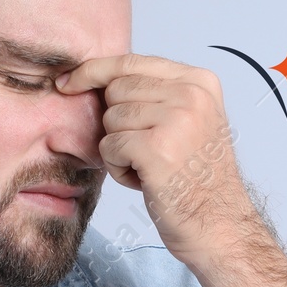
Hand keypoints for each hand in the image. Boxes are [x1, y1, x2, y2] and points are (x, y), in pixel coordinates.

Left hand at [56, 54, 257, 268]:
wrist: (218, 225)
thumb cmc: (198, 180)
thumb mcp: (190, 121)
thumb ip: (157, 94)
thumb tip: (100, 78)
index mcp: (199, 82)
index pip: (132, 62)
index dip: (94, 71)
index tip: (68, 81)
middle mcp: (191, 94)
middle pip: (116, 90)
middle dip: (118, 123)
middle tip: (148, 151)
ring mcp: (176, 119)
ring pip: (110, 119)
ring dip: (120, 149)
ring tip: (151, 167)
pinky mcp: (156, 147)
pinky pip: (109, 146)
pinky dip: (118, 168)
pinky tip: (146, 180)